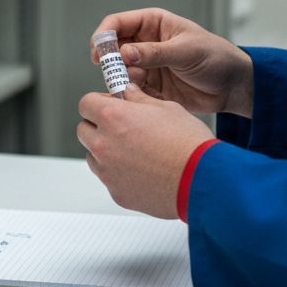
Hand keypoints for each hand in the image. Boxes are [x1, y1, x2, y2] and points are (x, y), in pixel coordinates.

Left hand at [77, 86, 213, 218]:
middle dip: (98, 126)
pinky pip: (109, 178)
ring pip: (93, 156)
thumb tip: (128, 93)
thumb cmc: (189, 144)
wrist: (202, 180)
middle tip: (121, 127)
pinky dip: (119, 173)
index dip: (98, 102)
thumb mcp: (166, 108)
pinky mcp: (117, 193)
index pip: (86, 104)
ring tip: (135, 151)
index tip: (109, 105)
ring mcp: (108, 172)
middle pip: (84, 130)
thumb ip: (140, 100)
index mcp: (113, 117)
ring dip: (105, 151)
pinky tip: (143, 170)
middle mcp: (104, 144)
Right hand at [92, 8, 252, 117]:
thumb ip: (155, 52)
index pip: (118, 23)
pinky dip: (130, 94)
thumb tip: (125, 53)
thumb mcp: (186, 51)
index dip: (104, 35)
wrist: (232, 86)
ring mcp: (147, 65)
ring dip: (121, 80)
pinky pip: (130, 89)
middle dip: (110, 61)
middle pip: (113, 48)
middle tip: (114, 74)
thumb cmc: (216, 58)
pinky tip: (141, 98)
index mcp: (154, 24)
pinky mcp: (150, 86)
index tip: (99, 52)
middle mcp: (145, 43)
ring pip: (119, 71)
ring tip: (134, 87)